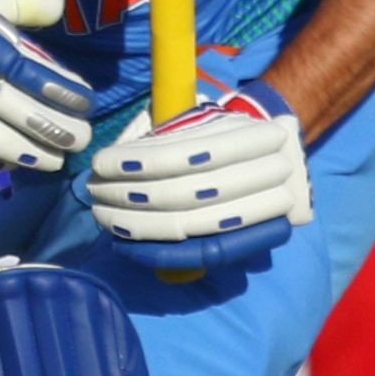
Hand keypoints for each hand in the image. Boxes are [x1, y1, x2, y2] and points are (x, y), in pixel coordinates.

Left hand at [88, 82, 312, 271]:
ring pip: (188, 226)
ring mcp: (263, 215)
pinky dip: (156, 253)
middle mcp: (268, 177)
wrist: (279, 165)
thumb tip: (121, 157)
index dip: (142, 162)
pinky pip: (197, 256)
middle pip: (186, 192)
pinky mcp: (251, 245)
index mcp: (256, 137)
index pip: (188, 154)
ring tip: (101, 214)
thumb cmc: (226, 136)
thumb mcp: (206, 119)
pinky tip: (124, 245)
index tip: (103, 163)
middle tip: (94, 190)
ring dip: (136, 224)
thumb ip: (174, 131)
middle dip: (131, 194)